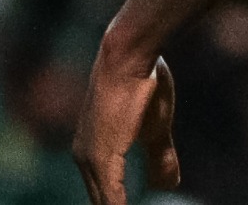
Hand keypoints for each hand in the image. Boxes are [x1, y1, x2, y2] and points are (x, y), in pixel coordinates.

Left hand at [72, 52, 178, 203]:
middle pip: (100, 204)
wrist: (128, 58)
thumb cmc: (142, 88)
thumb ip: (159, 158)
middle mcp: (84, 158)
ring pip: (103, 204)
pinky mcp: (99, 157)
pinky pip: (110, 199)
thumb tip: (165, 186)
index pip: (104, 198)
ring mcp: (89, 158)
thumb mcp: (156, 131)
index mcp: (92, 153)